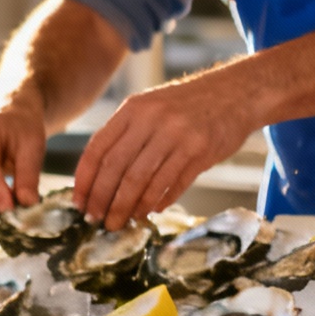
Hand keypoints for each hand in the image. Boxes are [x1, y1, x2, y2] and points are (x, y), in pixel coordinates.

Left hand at [72, 72, 258, 229]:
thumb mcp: (150, 107)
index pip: (97, 149)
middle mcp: (152, 120)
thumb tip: (97, 180)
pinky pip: (171, 185)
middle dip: (102, 200)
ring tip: (119, 222)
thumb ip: (124, 135)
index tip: (79, 203)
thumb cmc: (186, 105)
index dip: (85, 181)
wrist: (235, 92)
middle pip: (116, 169)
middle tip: (96, 220)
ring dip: (127, 208)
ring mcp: (177, 135)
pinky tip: (149, 212)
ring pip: (141, 181)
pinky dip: (156, 202)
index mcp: (133, 109)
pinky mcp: (200, 151)